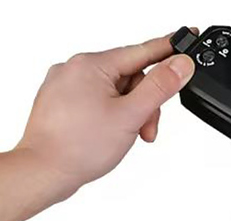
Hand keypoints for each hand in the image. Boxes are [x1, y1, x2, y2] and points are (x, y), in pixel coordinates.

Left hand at [16, 33, 195, 200]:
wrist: (43, 172)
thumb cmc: (78, 147)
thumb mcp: (130, 115)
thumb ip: (160, 88)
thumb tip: (180, 64)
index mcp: (90, 64)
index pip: (142, 51)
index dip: (168, 48)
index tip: (187, 38)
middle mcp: (74, 68)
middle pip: (129, 77)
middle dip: (143, 104)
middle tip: (145, 129)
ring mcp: (64, 85)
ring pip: (114, 91)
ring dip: (129, 113)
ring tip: (126, 137)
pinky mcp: (61, 102)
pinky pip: (97, 100)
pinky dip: (111, 116)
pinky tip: (109, 134)